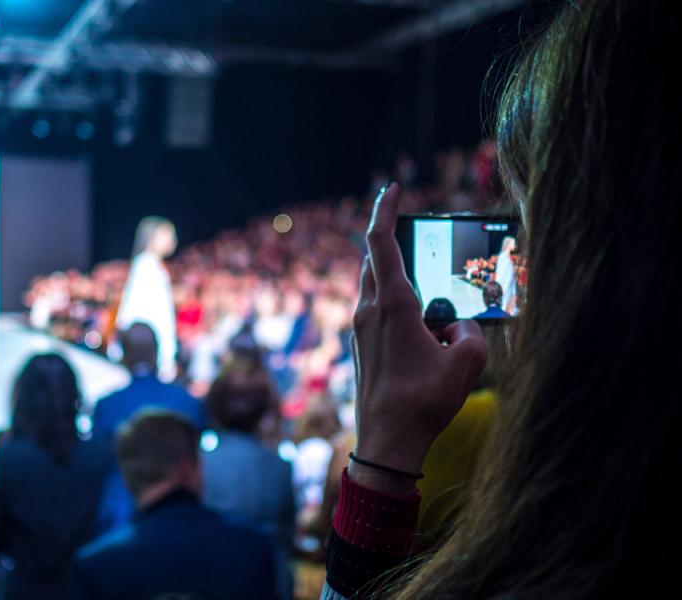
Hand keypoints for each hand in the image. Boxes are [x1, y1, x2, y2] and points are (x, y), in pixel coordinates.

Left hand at [349, 184, 485, 493]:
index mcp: (391, 304)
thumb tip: (457, 326)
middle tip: (415, 233)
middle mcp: (368, 310)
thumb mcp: (467, 362)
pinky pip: (375, 310)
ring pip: (374, 286)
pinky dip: (394, 302)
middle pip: (375, 260)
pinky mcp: (360, 346)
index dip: (386, 209)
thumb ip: (470, 331)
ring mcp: (360, 329)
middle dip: (393, 242)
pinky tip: (420, 322)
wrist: (386, 441)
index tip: (392, 188)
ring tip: (427, 289)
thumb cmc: (423, 401)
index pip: (381, 241)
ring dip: (395, 276)